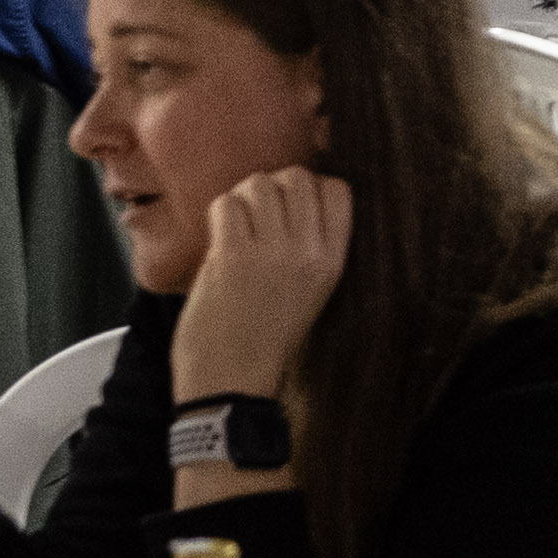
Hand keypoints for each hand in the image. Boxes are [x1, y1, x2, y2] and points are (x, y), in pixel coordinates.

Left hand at [169, 163, 349, 400]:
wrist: (232, 379)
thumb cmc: (267, 337)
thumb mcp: (311, 291)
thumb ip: (308, 245)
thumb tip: (289, 195)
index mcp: (332, 262)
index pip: (338, 191)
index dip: (311, 188)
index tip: (291, 207)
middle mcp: (307, 252)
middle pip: (298, 177)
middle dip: (273, 186)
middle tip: (257, 215)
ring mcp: (271, 252)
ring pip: (259, 184)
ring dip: (242, 199)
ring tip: (237, 227)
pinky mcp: (232, 255)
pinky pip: (226, 203)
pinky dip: (219, 214)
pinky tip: (220, 240)